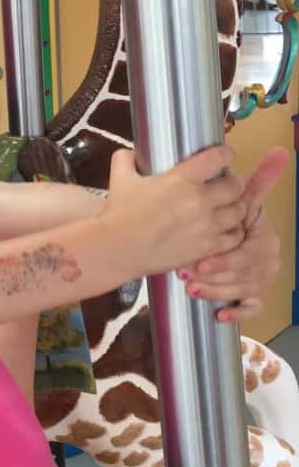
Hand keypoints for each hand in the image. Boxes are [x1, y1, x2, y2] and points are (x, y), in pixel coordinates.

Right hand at [104, 145, 246, 277]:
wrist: (118, 249)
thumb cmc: (120, 214)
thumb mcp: (120, 178)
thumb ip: (126, 159)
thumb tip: (131, 153)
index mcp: (182, 178)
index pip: (218, 158)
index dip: (225, 154)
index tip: (224, 155)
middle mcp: (200, 200)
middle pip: (235, 185)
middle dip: (233, 181)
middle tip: (225, 183)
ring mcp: (207, 226)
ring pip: (239, 211)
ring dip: (235, 206)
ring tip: (227, 206)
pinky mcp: (207, 247)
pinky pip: (234, 236)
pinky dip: (233, 230)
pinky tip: (225, 228)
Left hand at [179, 146, 287, 321]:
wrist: (223, 240)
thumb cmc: (231, 220)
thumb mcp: (241, 200)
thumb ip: (259, 180)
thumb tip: (279, 150)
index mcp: (266, 238)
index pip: (248, 253)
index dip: (225, 259)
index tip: (200, 261)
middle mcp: (267, 261)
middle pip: (243, 276)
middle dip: (215, 276)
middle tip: (188, 274)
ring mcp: (262, 281)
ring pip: (241, 291)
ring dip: (216, 292)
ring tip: (191, 287)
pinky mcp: (254, 298)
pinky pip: (250, 310)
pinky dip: (236, 313)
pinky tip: (219, 315)